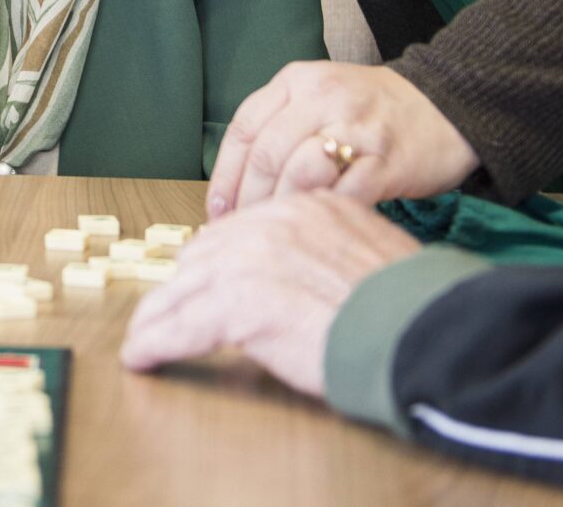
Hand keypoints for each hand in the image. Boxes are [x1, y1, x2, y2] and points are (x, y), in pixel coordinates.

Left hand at [120, 191, 420, 396]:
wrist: (421, 330)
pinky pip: (181, 326)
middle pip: (203, 255)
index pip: (240, 229)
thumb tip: (316, 273)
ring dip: (158, 317)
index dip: (213, 260)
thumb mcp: (372, 253)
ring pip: (184, 289)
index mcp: (305, 207)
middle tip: (162, 310)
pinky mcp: (236, 304)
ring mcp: (248, 261)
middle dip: (181, 286)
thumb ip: (333, 251)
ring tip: (142, 337)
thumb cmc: (413, 306)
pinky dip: (155, 343)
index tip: (197, 278)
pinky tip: (140, 356)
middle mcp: (271, 224)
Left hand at [208, 60, 477, 217]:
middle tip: (243, 233)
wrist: (448, 106)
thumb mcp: (319, 99)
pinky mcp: (387, 159)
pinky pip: (344, 193)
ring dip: (281, 210)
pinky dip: (325, 216)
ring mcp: (357, 127)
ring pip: (298, 172)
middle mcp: (323, 97)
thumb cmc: (373, 112)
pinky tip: (318, 232)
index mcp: (297, 82)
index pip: (244, 128)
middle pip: (266, 154)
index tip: (217, 211)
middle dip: (248, 201)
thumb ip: (279, 128)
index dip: (225, 175)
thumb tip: (235, 189)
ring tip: (276, 235)